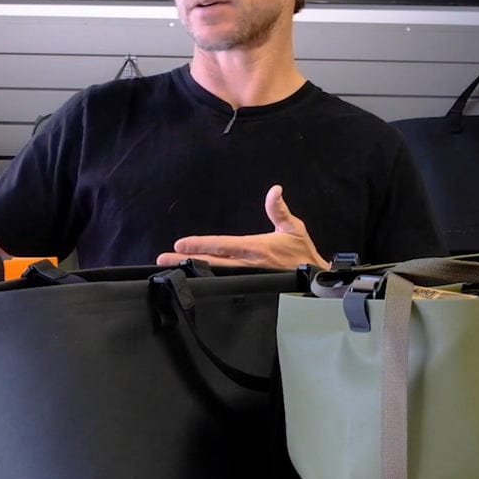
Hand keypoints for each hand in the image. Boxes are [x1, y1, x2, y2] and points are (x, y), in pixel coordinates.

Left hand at [156, 185, 329, 270]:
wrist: (315, 281)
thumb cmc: (302, 254)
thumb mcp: (293, 228)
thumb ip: (279, 211)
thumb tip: (275, 190)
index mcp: (255, 249)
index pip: (222, 245)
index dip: (200, 244)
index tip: (180, 244)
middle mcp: (248, 265)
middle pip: (211, 263)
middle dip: (186, 261)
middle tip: (162, 259)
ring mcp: (246, 279)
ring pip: (214, 275)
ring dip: (192, 272)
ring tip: (170, 269)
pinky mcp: (248, 289)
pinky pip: (223, 285)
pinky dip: (206, 282)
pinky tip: (191, 281)